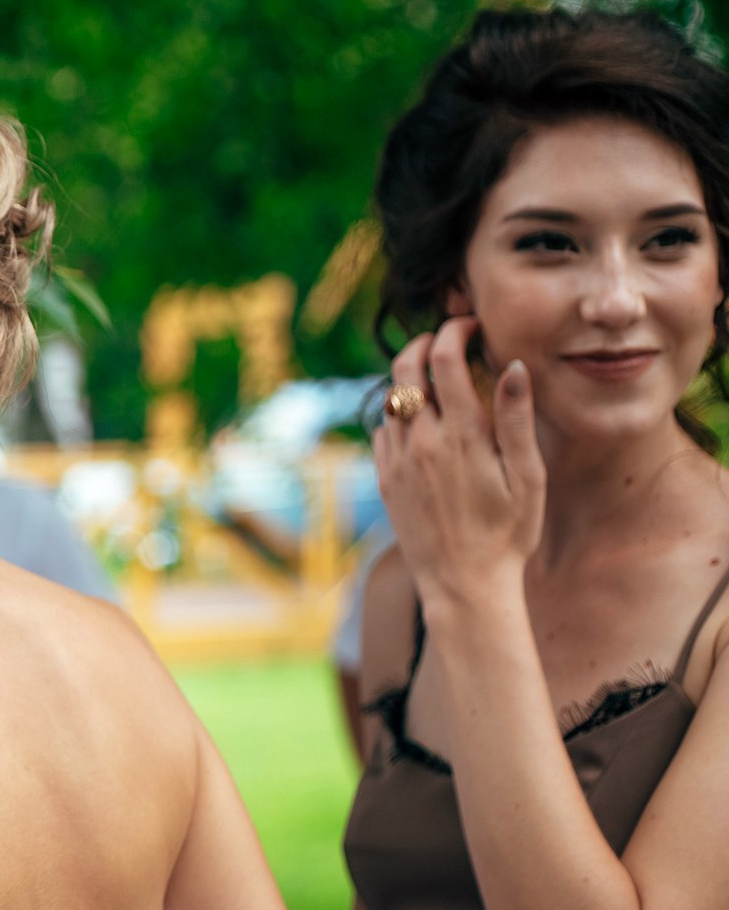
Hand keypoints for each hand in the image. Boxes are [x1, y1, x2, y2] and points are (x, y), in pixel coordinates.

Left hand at [374, 318, 544, 612]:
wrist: (464, 583)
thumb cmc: (508, 532)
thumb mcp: (527, 476)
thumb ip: (516, 419)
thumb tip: (512, 365)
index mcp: (462, 435)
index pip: (444, 361)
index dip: (453, 331)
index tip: (468, 326)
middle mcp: (422, 442)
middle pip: (405, 369)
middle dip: (421, 344)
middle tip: (442, 340)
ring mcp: (397, 460)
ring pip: (391, 399)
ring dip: (409, 381)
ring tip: (435, 381)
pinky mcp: (384, 479)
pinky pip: (382, 431)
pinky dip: (399, 417)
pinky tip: (421, 425)